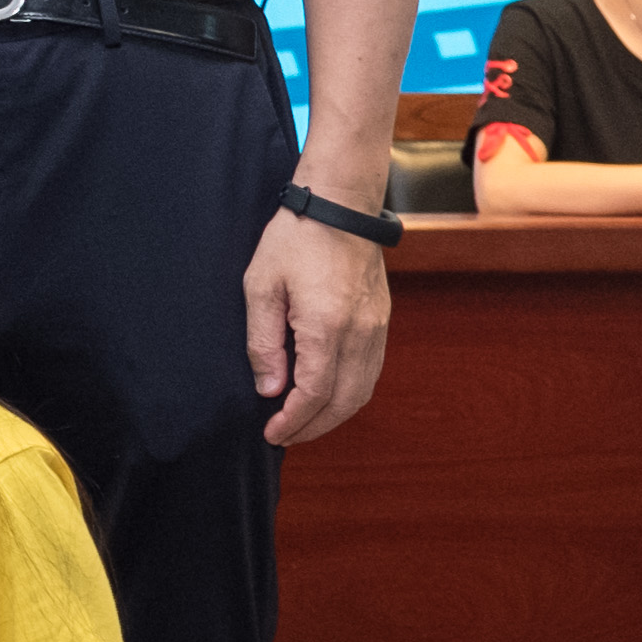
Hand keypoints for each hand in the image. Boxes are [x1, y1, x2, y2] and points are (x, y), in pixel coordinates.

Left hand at [245, 205, 391, 446]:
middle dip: (313, 427)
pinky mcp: (381, 320)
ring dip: (335, 414)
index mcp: (327, 327)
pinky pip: (372, 371)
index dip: (293, 422)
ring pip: (363, 390)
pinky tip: (327, 395)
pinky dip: (351, 393)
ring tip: (303, 423)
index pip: (314, 394)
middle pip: (343, 401)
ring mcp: (376, 327)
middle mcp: (360, 333)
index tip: (271, 433)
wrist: (339, 205)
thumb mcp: (260, 288)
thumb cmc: (294, 240)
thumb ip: (263, 343)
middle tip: (284, 436)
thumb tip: (269, 389)